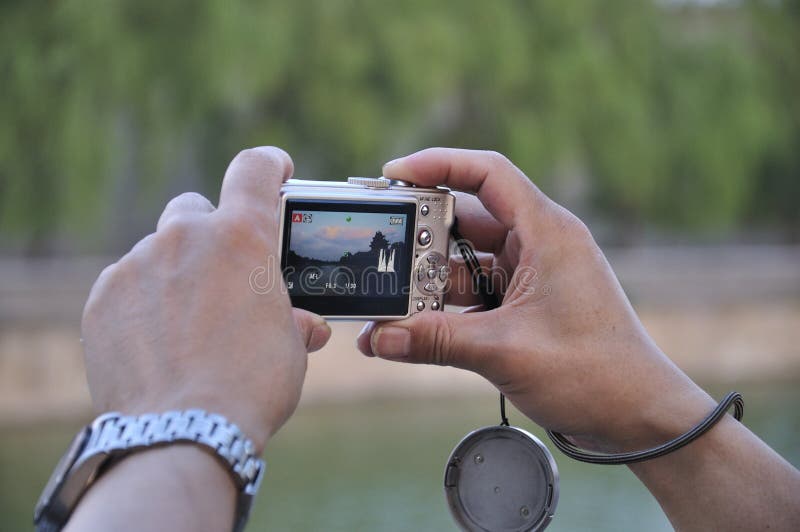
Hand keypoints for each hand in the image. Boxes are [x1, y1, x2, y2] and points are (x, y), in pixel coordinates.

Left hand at [81, 147, 330, 451]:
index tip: (276, 169)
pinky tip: (157, 344)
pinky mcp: (104, 297)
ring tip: (188, 328)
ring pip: (159, 252)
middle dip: (210, 235)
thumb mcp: (291, 348)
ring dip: (176, 275)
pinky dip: (143, 304)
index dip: (268, 165)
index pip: (253, 170)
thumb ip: (294, 320)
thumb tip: (306, 325)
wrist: (184, 433)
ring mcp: (138, 265)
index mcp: (242, 239)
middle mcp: (185, 238)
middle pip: (196, 211)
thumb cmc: (250, 387)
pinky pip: (128, 285)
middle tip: (223, 277)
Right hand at [357, 148, 713, 451]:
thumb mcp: (505, 351)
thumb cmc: (594, 374)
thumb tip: (379, 338)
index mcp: (547, 233)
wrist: (637, 417)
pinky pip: (476, 295)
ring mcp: (532, 276)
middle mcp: (539, 245)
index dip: (439, 164)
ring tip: (387, 304)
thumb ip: (436, 340)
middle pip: (467, 220)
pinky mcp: (526, 306)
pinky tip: (413, 331)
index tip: (394, 172)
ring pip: (467, 263)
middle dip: (421, 238)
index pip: (488, 174)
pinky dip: (446, 310)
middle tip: (381, 250)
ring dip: (429, 283)